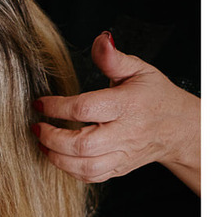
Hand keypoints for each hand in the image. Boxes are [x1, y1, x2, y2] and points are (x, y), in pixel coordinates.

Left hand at [34, 32, 200, 192]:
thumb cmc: (155, 95)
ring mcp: (123, 154)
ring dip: (57, 158)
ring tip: (42, 142)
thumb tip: (101, 39)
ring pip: (87, 167)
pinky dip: (70, 170)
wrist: (179, 128)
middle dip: (52, 138)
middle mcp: (125, 133)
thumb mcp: (139, 69)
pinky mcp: (120, 168)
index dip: (58, 107)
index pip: (86, 109)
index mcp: (127, 105)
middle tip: (36, 126)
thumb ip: (113, 58)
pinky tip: (58, 156)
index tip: (40, 103)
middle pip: (83, 144)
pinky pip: (92, 177)